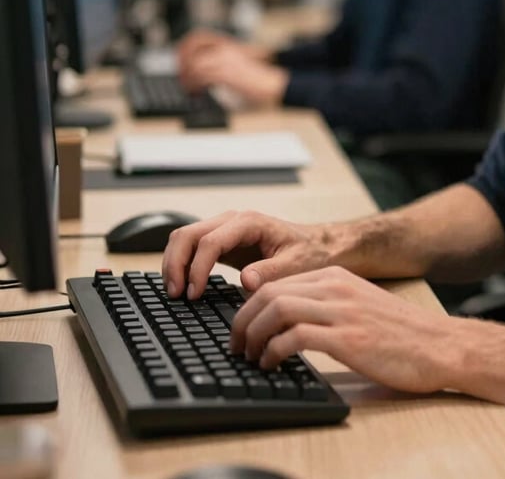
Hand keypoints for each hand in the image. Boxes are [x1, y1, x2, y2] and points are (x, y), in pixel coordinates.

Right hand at [162, 210, 340, 299]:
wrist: (319, 246)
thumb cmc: (311, 253)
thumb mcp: (297, 264)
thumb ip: (271, 272)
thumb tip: (245, 281)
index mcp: (250, 223)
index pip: (211, 241)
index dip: (197, 267)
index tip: (193, 294)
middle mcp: (233, 221)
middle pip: (189, 234)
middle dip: (176, 263)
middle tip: (175, 294)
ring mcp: (226, 229)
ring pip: (185, 237)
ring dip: (174, 262)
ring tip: (174, 292)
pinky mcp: (223, 241)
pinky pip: (193, 246)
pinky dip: (182, 263)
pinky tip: (183, 285)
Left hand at [179, 40, 287, 105]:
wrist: (272, 83)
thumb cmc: (257, 77)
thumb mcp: (237, 63)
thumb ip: (220, 62)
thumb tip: (201, 72)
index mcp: (227, 44)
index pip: (198, 36)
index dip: (185, 46)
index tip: (181, 59)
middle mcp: (224, 49)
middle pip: (192, 48)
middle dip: (182, 61)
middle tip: (182, 76)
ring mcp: (225, 60)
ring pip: (194, 64)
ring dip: (187, 78)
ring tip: (189, 88)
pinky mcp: (226, 73)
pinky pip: (201, 77)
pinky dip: (194, 86)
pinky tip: (197, 92)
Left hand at [231, 266, 462, 394]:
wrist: (441, 345)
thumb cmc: (402, 334)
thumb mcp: (359, 306)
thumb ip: (327, 307)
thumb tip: (289, 325)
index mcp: (336, 277)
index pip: (277, 282)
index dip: (249, 307)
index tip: (242, 329)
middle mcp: (335, 287)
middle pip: (269, 293)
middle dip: (242, 320)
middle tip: (235, 345)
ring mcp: (341, 311)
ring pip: (276, 310)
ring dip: (252, 335)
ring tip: (248, 356)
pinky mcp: (347, 337)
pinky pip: (295, 337)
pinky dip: (273, 351)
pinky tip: (271, 364)